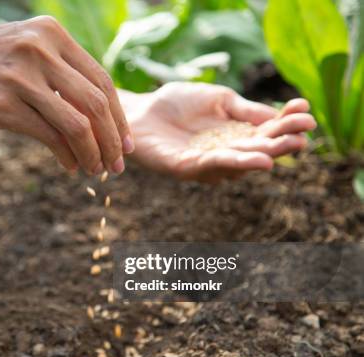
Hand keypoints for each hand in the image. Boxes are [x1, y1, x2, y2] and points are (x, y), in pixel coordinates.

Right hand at [0, 16, 132, 173]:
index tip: (125, 141)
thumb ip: (59, 69)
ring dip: (93, 153)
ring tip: (97, 169)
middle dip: (113, 139)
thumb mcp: (24, 49)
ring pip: (77, 124)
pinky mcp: (4, 105)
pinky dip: (67, 156)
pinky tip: (71, 166)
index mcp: (50, 33)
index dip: (118, 115)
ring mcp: (21, 78)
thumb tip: (97, 112)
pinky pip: (50, 136)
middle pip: (96, 102)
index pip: (101, 78)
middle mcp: (39, 50)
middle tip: (118, 163)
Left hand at [121, 82, 316, 182]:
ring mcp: (206, 163)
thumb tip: (278, 115)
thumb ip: (244, 109)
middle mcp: (225, 153)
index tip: (305, 109)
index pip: (267, 131)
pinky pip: (211, 166)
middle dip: (281, 142)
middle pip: (257, 150)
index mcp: (236, 134)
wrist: (139, 110)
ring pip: (238, 162)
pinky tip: (254, 159)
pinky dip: (234, 162)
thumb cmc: (177, 103)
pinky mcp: (184, 168)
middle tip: (304, 135)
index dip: (286, 122)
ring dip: (262, 155)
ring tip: (283, 150)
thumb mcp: (219, 100)